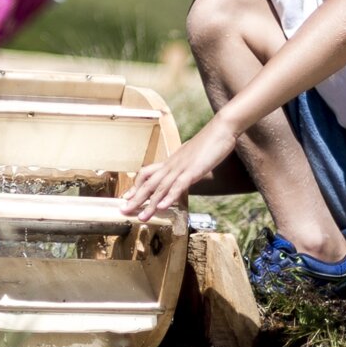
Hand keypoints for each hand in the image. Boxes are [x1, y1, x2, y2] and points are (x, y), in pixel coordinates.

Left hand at [120, 124, 236, 221]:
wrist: (221, 128)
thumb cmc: (210, 142)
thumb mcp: (193, 156)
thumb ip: (185, 165)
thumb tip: (183, 172)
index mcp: (171, 161)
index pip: (147, 174)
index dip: (136, 186)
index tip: (126, 197)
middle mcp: (172, 165)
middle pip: (149, 183)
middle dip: (136, 199)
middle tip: (124, 210)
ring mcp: (181, 168)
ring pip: (161, 188)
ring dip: (150, 204)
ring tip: (142, 217)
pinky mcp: (193, 171)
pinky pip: (178, 185)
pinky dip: (170, 197)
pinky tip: (163, 207)